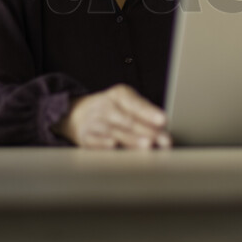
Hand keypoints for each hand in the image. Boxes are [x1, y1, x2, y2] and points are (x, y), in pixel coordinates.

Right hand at [55, 84, 171, 149]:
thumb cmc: (112, 109)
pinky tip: (115, 146)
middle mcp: (106, 107)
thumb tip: (163, 128)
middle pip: (128, 120)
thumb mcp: (127, 103)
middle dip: (146, 131)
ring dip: (131, 139)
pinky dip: (105, 143)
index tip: (163, 120)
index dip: (149, 113)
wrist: (77, 113)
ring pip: (114, 131)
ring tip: (146, 145)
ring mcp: (94, 122)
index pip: (136, 104)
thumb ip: (145, 114)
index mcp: (119, 95)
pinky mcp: (85, 137)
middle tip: (161, 139)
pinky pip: (96, 140)